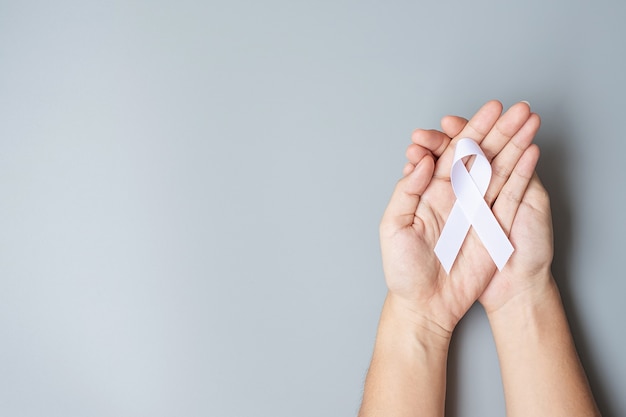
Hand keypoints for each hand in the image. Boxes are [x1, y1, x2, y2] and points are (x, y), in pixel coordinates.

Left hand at [381, 100, 540, 333]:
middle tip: (514, 108)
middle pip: (480, 155)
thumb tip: (422, 162)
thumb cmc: (403, 271)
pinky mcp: (493, 227)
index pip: (453, 153)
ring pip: (498, 169)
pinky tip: (532, 152)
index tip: (485, 111)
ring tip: (530, 120)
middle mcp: (456, 195)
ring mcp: (477, 210)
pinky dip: (522, 173)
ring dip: (514, 144)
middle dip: (498, 130)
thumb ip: (406, 192)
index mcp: (431, 191)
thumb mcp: (393, 228)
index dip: (469, 131)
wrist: (426, 305)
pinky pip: (510, 195)